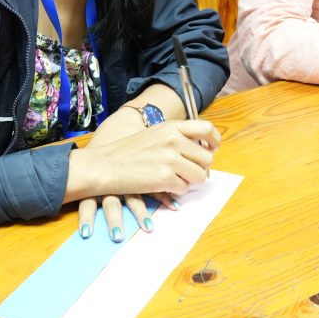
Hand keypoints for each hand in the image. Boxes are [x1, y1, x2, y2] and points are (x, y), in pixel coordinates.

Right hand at [66, 120, 220, 240]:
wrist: (104, 165)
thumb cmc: (126, 152)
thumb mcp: (153, 134)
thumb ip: (175, 137)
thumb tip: (200, 148)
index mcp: (171, 127)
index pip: (206, 129)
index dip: (214, 140)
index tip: (213, 148)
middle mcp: (174, 140)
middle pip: (207, 157)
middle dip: (201, 168)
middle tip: (189, 172)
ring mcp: (170, 159)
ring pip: (199, 175)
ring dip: (190, 181)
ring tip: (174, 180)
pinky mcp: (165, 178)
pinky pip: (184, 188)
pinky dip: (176, 191)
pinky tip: (162, 186)